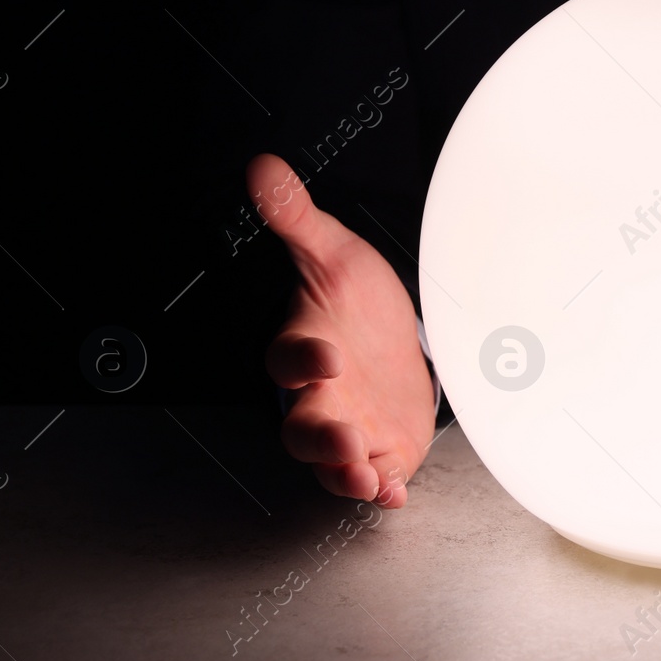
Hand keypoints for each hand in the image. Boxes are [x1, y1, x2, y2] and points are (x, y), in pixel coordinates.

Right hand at [247, 154, 437, 507]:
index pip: (289, 358)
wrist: (396, 336)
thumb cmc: (356, 299)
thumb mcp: (335, 253)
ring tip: (365, 473)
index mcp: (305, 347)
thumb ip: (298, 218)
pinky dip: (380, 489)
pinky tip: (393, 491)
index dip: (302, 360)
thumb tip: (264, 168)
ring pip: (330, 460)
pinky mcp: (378, 450)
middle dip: (320, 438)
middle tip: (345, 438)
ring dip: (344, 471)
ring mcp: (347, 426)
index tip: (326, 356)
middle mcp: (319, 396)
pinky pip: (370, 478)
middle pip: (302, 426)